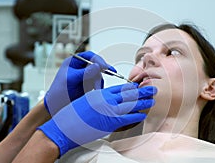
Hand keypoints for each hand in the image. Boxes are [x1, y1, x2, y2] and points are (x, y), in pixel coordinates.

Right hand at [38, 83, 156, 155]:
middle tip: (152, 89)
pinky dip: (136, 116)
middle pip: (128, 94)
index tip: (139, 86)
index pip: (119, 88)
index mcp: (99, 94)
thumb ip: (97, 101)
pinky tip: (143, 114)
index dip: (131, 87)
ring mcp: (108, 110)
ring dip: (143, 102)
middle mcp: (105, 100)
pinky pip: (127, 118)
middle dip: (142, 91)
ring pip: (130, 104)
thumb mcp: (84, 103)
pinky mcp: (109, 122)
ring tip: (152, 99)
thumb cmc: (70, 117)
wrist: (62, 128)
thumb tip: (104, 102)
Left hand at [44, 51, 115, 114]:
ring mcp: (86, 76)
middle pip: (97, 64)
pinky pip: (98, 83)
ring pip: (99, 75)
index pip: (89, 56)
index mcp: (73, 62)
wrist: (56, 106)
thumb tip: (97, 66)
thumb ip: (83, 73)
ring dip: (99, 82)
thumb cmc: (58, 91)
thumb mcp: (70, 80)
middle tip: (113, 73)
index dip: (98, 59)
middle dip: (103, 70)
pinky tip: (97, 92)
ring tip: (96, 90)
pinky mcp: (89, 85)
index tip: (104, 66)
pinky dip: (99, 87)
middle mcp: (81, 67)